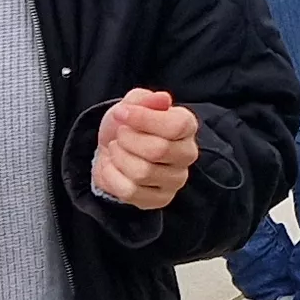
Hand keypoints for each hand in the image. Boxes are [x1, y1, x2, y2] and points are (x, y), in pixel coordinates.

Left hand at [93, 89, 200, 209]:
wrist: (112, 149)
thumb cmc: (127, 125)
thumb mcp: (131, 104)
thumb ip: (144, 99)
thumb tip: (162, 99)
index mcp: (187, 126)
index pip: (175, 126)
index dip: (144, 119)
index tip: (121, 113)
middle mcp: (188, 154)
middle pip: (158, 150)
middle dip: (128, 140)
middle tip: (120, 134)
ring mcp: (175, 180)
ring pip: (142, 173)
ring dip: (119, 158)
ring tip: (116, 149)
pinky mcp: (160, 199)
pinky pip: (130, 191)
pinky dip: (112, 176)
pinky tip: (113, 167)